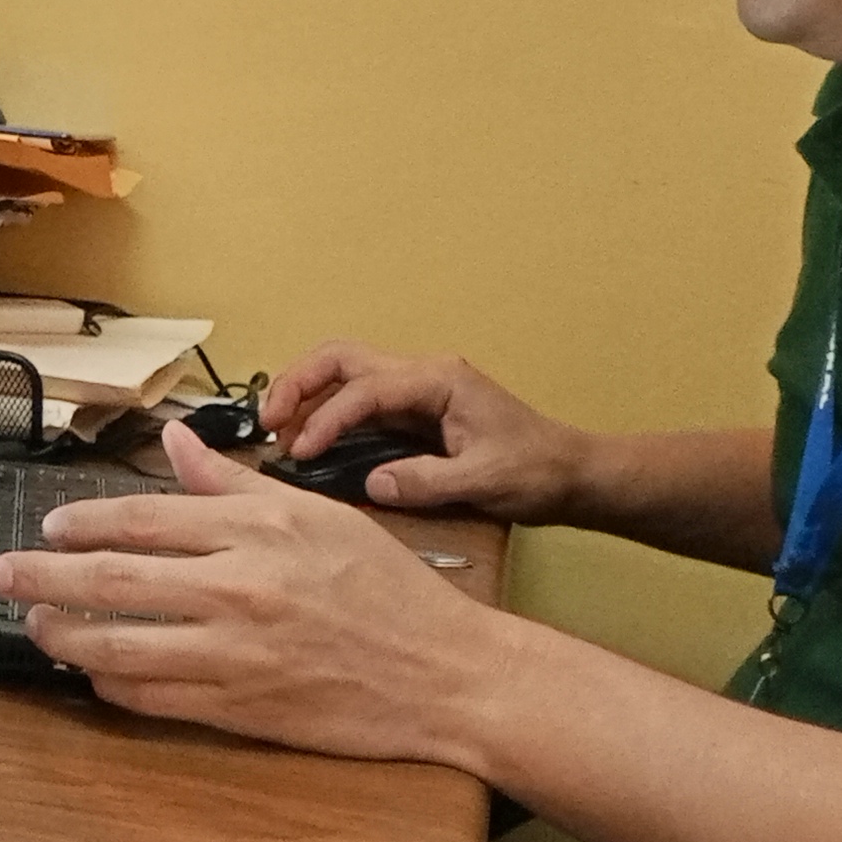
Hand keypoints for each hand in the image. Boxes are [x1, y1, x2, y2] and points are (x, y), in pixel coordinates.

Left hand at [0, 421, 503, 756]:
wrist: (448, 673)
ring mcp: (237, 652)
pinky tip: (91, 673)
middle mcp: (241, 585)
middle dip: (44, 577)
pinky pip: (154, 697)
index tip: (50, 526)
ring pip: (120, 644)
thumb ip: (238, 481)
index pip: (146, 517)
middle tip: (3, 575)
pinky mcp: (241, 707)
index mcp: (260, 528)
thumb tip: (176, 439)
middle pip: (115, 578)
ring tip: (35, 626)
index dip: (84, 522)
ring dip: (64, 636)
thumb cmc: (390, 592)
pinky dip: (111, 684)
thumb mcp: (321, 513)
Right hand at [267, 340, 593, 524]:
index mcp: (439, 381)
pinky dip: (327, 414)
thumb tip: (371, 483)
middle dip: (298, 383)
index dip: (327, 420)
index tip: (301, 452)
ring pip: (345, 374)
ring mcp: (418, 391)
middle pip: (342, 358)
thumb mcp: (484, 480)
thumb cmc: (538, 471)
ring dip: (307, 396)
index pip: (364, 390)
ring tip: (278, 432)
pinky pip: (359, 401)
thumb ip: (425, 481)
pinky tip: (311, 441)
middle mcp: (423, 375)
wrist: (573, 473)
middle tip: (268, 421)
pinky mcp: (415, 412)